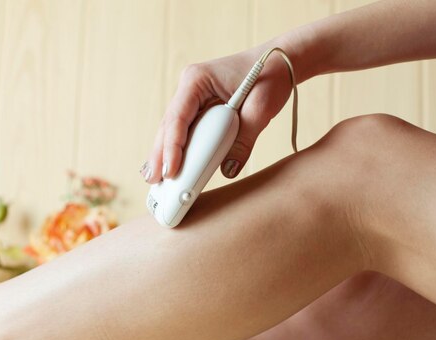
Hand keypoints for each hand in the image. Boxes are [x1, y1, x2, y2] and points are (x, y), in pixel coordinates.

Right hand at [141, 47, 293, 181]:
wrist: (280, 61)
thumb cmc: (271, 74)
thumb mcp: (262, 106)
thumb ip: (245, 138)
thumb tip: (229, 170)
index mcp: (197, 80)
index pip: (178, 117)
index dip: (172, 146)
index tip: (170, 171)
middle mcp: (189, 89)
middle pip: (169, 126)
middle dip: (161, 155)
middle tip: (155, 182)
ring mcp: (193, 99)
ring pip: (173, 132)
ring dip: (166, 156)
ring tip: (158, 181)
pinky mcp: (201, 111)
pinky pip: (187, 134)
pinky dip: (181, 152)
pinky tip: (173, 170)